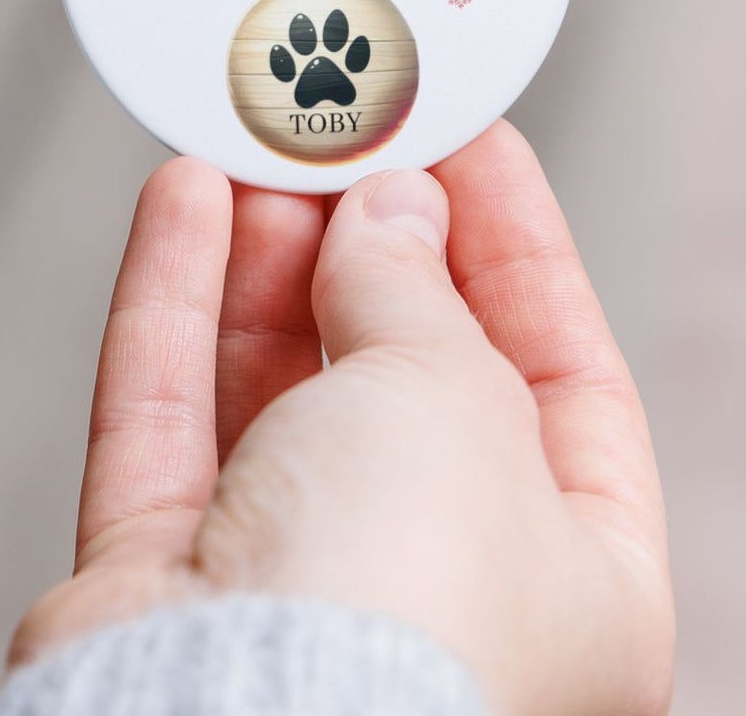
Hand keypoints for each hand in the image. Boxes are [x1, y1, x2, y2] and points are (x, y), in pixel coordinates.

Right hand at [13, 123, 673, 715]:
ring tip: (254, 148)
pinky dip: (174, 303)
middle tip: (341, 133)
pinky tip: (180, 202)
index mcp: (580, 586)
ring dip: (265, 259)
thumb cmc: (402, 613)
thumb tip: (388, 213)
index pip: (565, 375)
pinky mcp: (166, 584)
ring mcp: (293, 594)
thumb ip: (416, 287)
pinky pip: (171, 416)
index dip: (515, 245)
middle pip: (404, 375)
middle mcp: (438, 593)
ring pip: (277, 389)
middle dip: (368, 243)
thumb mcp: (454, 394)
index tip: (467, 138)